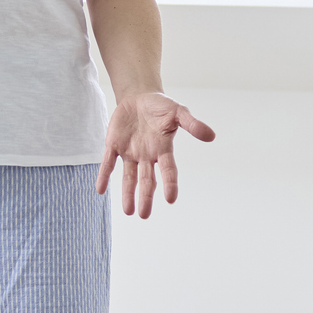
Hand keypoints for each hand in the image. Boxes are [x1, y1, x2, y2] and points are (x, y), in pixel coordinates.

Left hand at [99, 91, 215, 218]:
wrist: (140, 97)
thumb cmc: (161, 107)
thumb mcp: (179, 112)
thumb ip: (192, 124)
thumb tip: (212, 136)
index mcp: (163, 150)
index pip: (168, 170)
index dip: (169, 184)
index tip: (170, 199)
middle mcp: (147, 155)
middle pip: (146, 180)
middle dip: (145, 197)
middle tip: (144, 215)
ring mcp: (130, 152)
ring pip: (128, 177)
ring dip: (128, 194)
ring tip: (128, 211)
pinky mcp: (114, 145)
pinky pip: (108, 163)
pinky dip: (103, 175)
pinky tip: (100, 189)